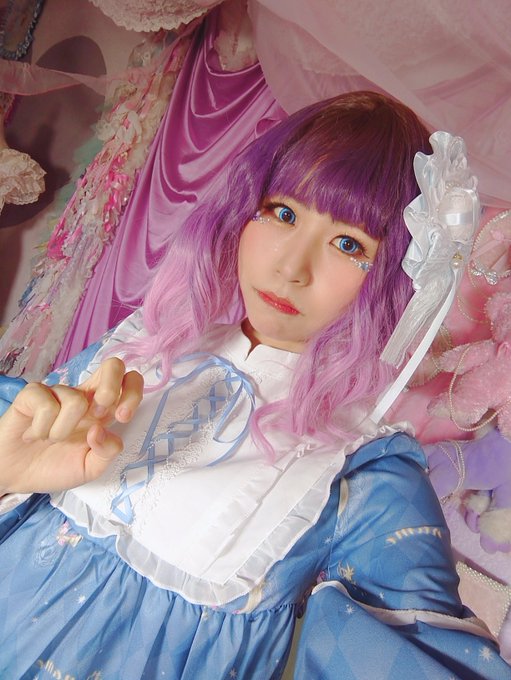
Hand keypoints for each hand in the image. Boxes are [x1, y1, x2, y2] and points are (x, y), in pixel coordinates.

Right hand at [0, 358, 142, 494]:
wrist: (15, 476)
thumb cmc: (54, 467)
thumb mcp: (90, 468)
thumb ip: (107, 452)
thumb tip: (101, 429)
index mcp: (103, 410)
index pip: (129, 382)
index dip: (133, 392)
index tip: (122, 417)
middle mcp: (84, 396)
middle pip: (112, 365)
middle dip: (111, 390)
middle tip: (96, 417)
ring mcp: (58, 393)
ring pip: (76, 400)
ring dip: (62, 432)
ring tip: (50, 439)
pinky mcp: (32, 395)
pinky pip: (46, 405)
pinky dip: (41, 429)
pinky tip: (33, 434)